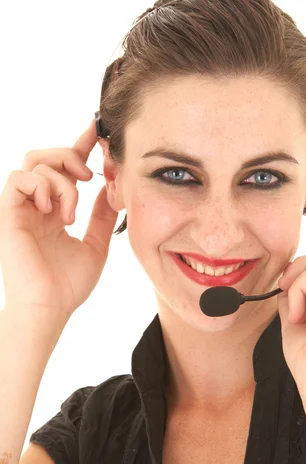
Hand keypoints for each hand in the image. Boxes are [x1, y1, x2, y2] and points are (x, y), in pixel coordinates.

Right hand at [0, 119, 118, 319]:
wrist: (50, 307)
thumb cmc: (69, 283)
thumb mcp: (95, 244)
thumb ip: (102, 215)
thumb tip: (114, 187)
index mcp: (54, 210)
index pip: (65, 169)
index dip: (80, 146)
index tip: (98, 132)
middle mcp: (36, 205)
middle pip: (46, 156)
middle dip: (71, 155)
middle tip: (90, 177)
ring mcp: (21, 207)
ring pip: (34, 162)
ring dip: (61, 179)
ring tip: (70, 210)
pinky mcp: (8, 212)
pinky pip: (19, 178)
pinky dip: (41, 186)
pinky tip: (53, 210)